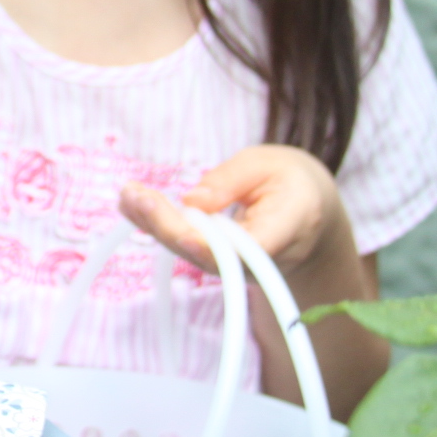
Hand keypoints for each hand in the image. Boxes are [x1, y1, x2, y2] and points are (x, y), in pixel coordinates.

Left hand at [118, 144, 351, 278]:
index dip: (215, 248)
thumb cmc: (290, 183)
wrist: (308, 214)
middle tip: (135, 195)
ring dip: (155, 225)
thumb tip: (191, 201)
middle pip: (212, 255)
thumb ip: (232, 180)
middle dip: (168, 227)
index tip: (183, 233)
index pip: (251, 251)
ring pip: (194, 254)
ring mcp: (240, 271)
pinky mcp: (221, 265)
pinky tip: (132, 204)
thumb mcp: (267, 165)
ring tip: (127, 195)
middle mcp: (264, 261)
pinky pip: (189, 249)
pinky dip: (159, 225)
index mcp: (290, 227)